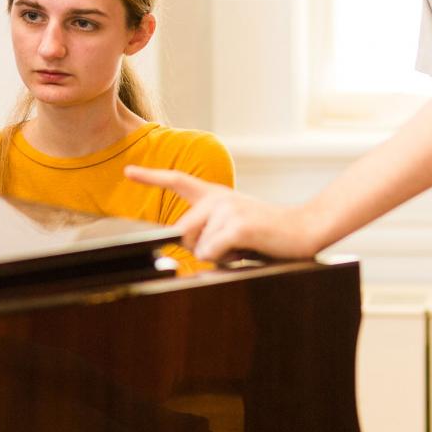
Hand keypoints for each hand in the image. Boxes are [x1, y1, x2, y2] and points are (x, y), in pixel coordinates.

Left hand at [126, 166, 322, 261]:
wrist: (303, 229)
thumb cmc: (267, 234)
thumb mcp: (233, 226)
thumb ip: (209, 230)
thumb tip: (190, 246)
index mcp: (215, 195)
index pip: (178, 181)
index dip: (151, 177)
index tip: (128, 172)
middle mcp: (217, 197)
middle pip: (182, 232)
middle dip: (199, 248)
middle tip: (229, 246)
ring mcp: (226, 208)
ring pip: (197, 246)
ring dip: (216, 256)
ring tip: (241, 246)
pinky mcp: (235, 224)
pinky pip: (211, 252)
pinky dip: (225, 259)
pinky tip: (245, 249)